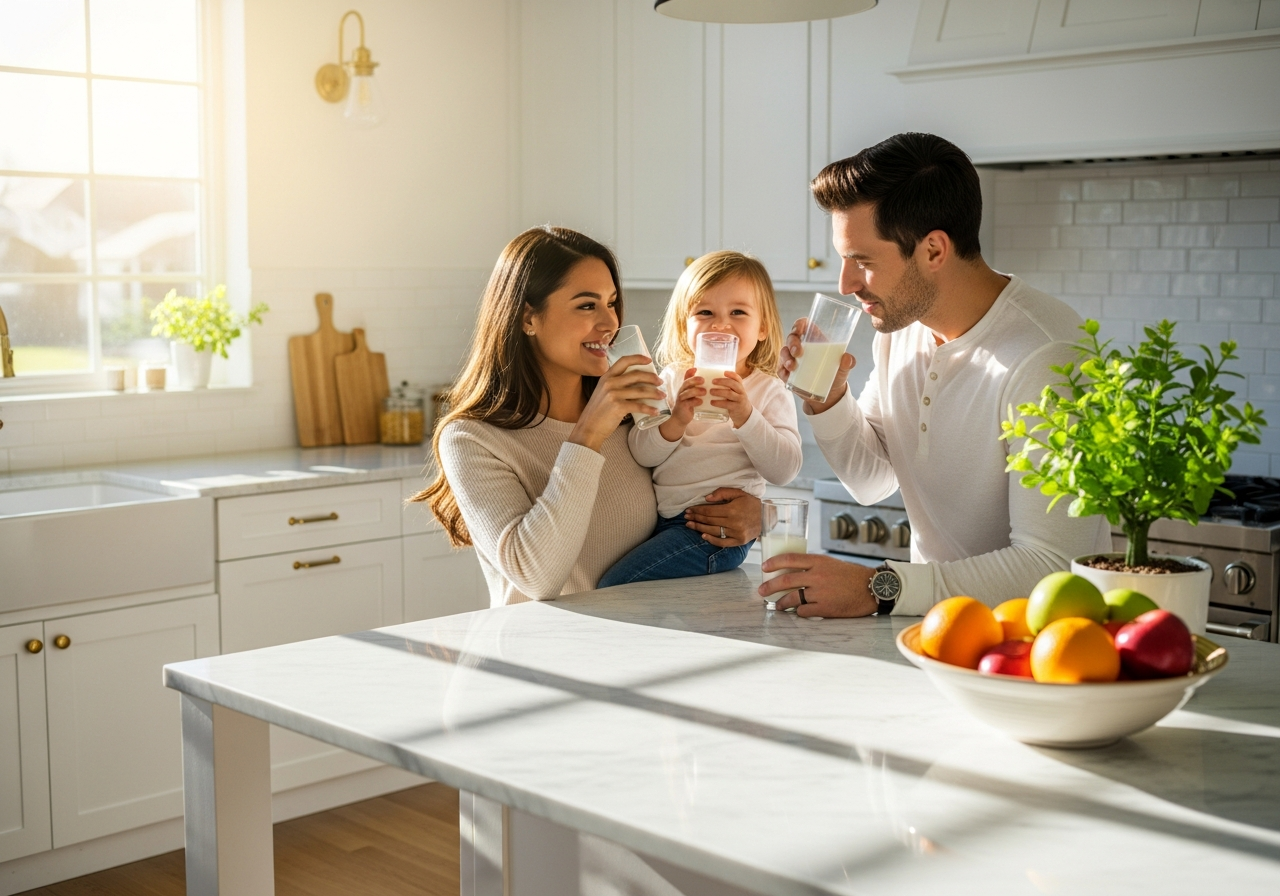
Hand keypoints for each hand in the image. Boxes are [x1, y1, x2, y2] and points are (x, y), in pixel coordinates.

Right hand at [569, 354, 663, 451]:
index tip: (649, 360)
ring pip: (640, 390)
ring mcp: (613, 394)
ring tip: (662, 396)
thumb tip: (637, 382)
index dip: (638, 359)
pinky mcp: (618, 407)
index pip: (624, 361)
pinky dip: (649, 409)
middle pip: (636, 375)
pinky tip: (655, 411)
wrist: (588, 428)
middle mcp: (609, 383)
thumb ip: (615, 384)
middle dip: (652, 378)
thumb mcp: (603, 392)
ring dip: (654, 393)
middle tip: (660, 382)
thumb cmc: (598, 412)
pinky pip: (639, 405)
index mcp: (606, 377)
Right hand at [659, 367, 701, 440]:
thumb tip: (705, 380)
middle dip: (694, 380)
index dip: (689, 372)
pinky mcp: (682, 406)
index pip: (686, 377)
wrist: (680, 418)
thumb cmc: (688, 405)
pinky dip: (695, 401)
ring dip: (696, 391)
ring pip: (687, 392)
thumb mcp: (691, 395)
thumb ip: (696, 387)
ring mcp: (681, 399)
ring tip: (705, 392)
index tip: (696, 368)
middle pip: (686, 383)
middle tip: (703, 380)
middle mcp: (681, 391)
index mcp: (684, 387)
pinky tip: (701, 401)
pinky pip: (689, 402)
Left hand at [683, 487, 760, 546]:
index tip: (689, 510)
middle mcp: (733, 522)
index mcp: (732, 510)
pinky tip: (703, 536)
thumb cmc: (752, 503)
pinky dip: (712, 540)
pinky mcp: (739, 541)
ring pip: (713, 531)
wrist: (767, 516)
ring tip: (690, 525)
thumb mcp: (738, 493)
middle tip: (686, 517)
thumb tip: (706, 499)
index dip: (697, 510)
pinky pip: (722, 542)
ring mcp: (736, 533)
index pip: (709, 511)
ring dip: (699, 528)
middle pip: (709, 521)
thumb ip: (722, 493)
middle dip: (696, 518)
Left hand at [709, 371, 751, 427]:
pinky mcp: (736, 408)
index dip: (732, 374)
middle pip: (733, 384)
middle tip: (713, 381)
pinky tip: (712, 402)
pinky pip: (727, 404)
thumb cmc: (736, 401)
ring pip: (729, 393)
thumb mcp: (735, 393)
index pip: (738, 378)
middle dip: (722, 381)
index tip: (724, 372)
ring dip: (719, 392)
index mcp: (740, 387)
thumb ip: (728, 388)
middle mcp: (741, 392)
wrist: (745, 414)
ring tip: (710, 392)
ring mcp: (739, 400)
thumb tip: (711, 382)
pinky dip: (719, 403)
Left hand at [758, 554, 876, 617]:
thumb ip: (813, 566)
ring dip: (781, 603)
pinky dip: (798, 612)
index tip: (764, 567)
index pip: (789, 559)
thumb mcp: (831, 564)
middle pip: (785, 580)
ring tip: (777, 605)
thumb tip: (792, 571)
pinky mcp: (825, 608)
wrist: (872, 588)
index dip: (773, 563)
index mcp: (818, 561)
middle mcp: (817, 576)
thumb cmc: (851, 576)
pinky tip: (797, 612)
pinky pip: (803, 611)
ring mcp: (821, 592)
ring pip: (792, 598)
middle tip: (761, 591)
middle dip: (769, 587)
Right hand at [778, 317, 855, 414]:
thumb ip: (848, 362)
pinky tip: (787, 375)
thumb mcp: (844, 368)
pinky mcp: (788, 372)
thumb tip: (847, 358)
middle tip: (797, 353)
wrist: (830, 394)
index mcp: (814, 339)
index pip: (803, 325)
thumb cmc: (837, 375)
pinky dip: (782, 371)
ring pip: (784, 352)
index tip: (798, 330)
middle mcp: (802, 347)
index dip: (799, 324)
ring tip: (792, 367)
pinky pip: (780, 369)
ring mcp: (793, 359)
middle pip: (791, 338)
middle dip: (792, 343)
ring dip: (785, 358)